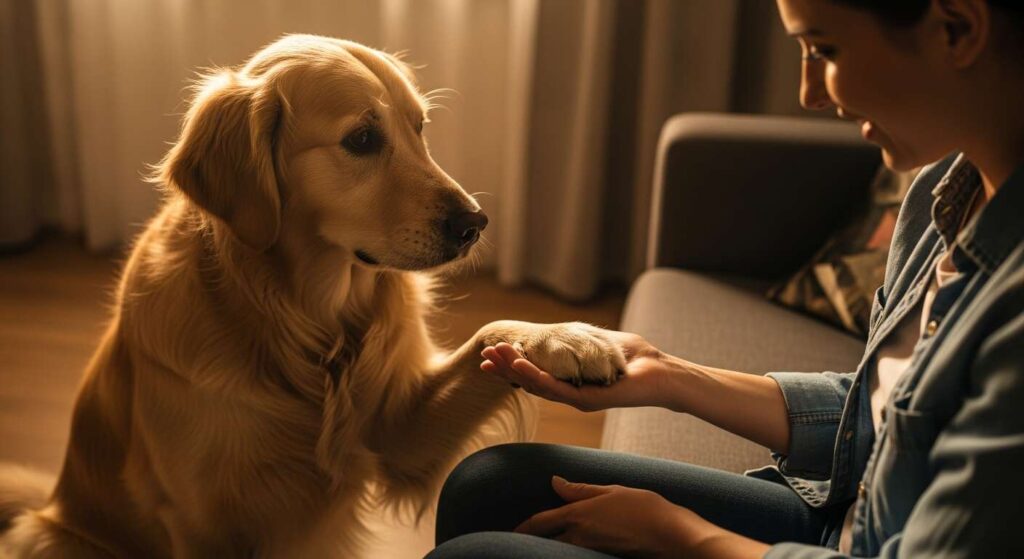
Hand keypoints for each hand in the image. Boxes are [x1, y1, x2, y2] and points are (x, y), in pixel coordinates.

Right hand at [481, 331, 668, 410]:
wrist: (662, 372)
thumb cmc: (636, 359)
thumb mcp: (601, 342)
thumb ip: (581, 341)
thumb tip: (564, 331)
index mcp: (571, 381)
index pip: (535, 374)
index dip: (513, 365)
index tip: (492, 354)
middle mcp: (571, 393)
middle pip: (530, 383)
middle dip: (506, 369)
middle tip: (483, 357)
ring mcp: (578, 398)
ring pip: (538, 386)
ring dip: (515, 371)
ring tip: (495, 357)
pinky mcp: (588, 400)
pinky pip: (556, 389)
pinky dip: (536, 378)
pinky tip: (521, 368)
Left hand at [514, 476, 715, 557]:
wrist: (673, 536)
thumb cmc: (647, 508)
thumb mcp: (613, 491)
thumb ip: (581, 489)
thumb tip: (555, 482)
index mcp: (579, 514)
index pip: (539, 522)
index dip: (523, 527)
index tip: (512, 529)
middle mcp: (580, 535)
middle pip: (544, 542)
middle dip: (531, 541)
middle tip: (521, 538)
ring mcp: (590, 550)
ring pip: (559, 551)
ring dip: (550, 546)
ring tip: (542, 543)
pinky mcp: (602, 558)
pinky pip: (577, 555)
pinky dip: (568, 551)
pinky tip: (571, 547)